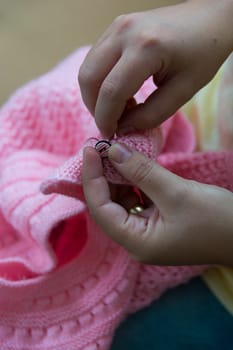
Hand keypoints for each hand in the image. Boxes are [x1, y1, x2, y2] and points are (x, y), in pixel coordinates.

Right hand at [78, 0, 232, 137]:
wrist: (210, 18)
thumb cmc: (204, 54)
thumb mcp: (183, 91)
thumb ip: (150, 115)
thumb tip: (122, 127)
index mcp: (146, 48)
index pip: (111, 92)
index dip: (106, 119)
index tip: (111, 135)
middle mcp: (125, 32)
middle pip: (89, 78)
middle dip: (95, 108)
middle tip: (111, 124)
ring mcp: (117, 26)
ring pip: (87, 68)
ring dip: (96, 95)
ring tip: (118, 108)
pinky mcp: (116, 26)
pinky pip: (95, 59)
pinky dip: (100, 81)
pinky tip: (119, 91)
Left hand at [82, 143, 232, 265]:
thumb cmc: (217, 220)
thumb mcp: (177, 193)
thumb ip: (141, 172)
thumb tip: (112, 151)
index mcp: (137, 242)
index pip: (100, 209)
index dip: (91, 178)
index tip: (89, 149)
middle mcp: (137, 241)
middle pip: (107, 206)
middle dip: (103, 176)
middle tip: (100, 147)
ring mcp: (147, 234)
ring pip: (121, 202)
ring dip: (118, 178)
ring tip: (115, 152)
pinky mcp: (158, 224)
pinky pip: (137, 201)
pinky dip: (133, 183)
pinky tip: (133, 165)